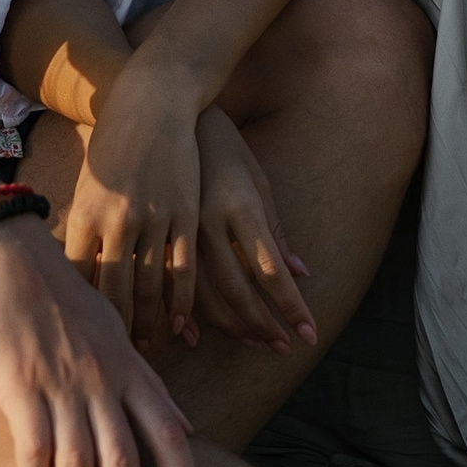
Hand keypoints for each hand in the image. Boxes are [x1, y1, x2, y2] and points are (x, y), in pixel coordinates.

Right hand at [0, 220, 202, 466]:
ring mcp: (62, 381)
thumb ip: (143, 379)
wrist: (4, 249)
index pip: (168, 433)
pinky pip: (32, 444)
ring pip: (81, 461)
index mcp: (128, 367)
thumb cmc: (54, 289)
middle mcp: (103, 379)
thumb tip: (182, 422)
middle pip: (128, 460)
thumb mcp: (110, 328)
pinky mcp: (19, 382)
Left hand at [65, 63, 204, 350]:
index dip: (81, 315)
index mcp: (84, 215)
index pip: (77, 280)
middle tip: (116, 362)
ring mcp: (153, 218)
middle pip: (112, 292)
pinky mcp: (186, 213)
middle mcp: (115, 221)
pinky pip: (183, 267)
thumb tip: (73, 277)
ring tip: (148, 349)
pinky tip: (181, 323)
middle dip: (115, 331)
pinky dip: (182, 300)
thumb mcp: (88, 187)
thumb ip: (82, 232)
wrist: (151, 99)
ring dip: (149, 322)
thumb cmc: (113, 144)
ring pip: (149, 285)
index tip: (81, 344)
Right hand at [193, 109, 316, 354]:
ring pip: (204, 294)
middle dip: (262, 324)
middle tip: (283, 348)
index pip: (270, 269)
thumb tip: (300, 273)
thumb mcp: (257, 182)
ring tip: (253, 343)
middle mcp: (210, 222)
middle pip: (238, 289)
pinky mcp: (157, 234)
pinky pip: (171, 285)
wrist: (171, 117)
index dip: (290, 306)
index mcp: (241, 206)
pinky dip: (186, 313)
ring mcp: (180, 230)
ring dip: (230, 325)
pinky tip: (196, 334)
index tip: (309, 333)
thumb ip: (275, 230)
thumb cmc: (225, 149)